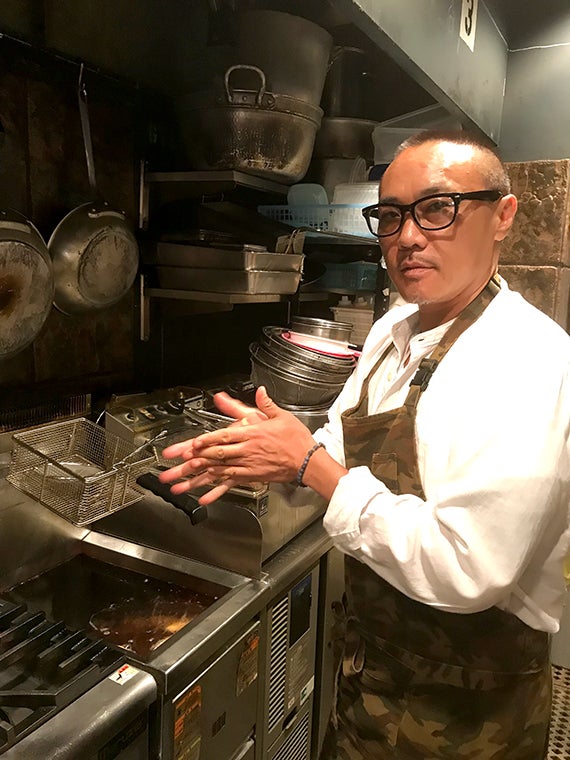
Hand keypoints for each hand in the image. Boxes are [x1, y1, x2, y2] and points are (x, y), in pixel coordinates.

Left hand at [158, 387, 315, 503]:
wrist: (308, 461)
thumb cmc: (295, 439)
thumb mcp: (281, 416)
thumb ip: (265, 404)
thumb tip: (259, 391)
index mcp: (252, 434)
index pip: (225, 436)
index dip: (207, 441)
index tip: (192, 444)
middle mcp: (247, 451)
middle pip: (217, 454)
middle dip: (194, 459)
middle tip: (176, 464)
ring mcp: (248, 465)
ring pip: (219, 470)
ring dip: (198, 476)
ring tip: (181, 482)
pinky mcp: (251, 477)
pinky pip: (230, 483)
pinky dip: (215, 490)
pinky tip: (203, 496)